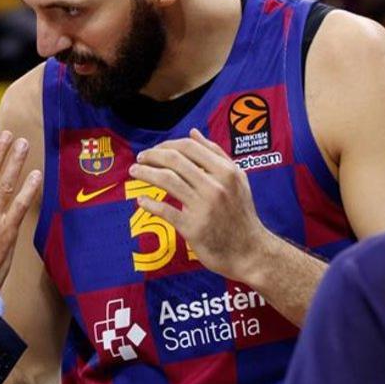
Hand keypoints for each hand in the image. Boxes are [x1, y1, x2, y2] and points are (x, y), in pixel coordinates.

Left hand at [127, 129, 270, 281]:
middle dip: (152, 156)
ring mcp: (204, 207)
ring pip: (167, 181)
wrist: (250, 251)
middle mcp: (215, 186)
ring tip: (134, 172)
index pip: (188, 147)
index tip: (154, 150)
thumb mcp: (237, 179)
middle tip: (140, 158)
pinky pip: (165, 210)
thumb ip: (216, 154)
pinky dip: (150, 204)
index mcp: (226, 171)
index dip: (166, 145)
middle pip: (175, 161)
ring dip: (145, 173)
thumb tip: (193, 132)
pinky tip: (141, 200)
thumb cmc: (241, 213)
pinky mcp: (193, 228)